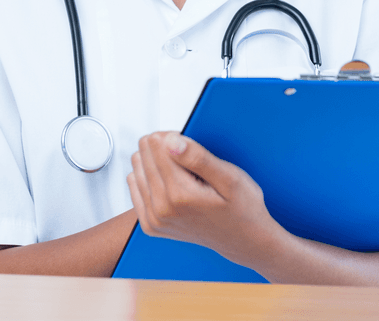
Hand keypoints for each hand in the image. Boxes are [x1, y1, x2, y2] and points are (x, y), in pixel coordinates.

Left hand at [126, 131, 284, 267]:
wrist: (244, 240)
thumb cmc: (241, 208)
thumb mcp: (230, 177)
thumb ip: (198, 158)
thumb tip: (171, 141)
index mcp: (179, 195)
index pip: (157, 144)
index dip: (173, 137)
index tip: (188, 144)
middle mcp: (161, 210)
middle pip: (143, 155)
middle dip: (163, 149)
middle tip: (188, 159)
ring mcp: (154, 220)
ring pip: (136, 169)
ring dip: (155, 163)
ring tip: (182, 173)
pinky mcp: (151, 226)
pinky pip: (134, 187)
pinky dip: (149, 179)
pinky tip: (169, 182)